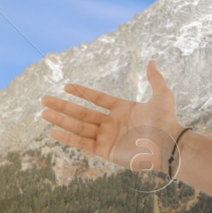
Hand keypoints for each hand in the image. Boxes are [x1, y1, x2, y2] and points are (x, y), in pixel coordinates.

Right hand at [38, 59, 182, 173]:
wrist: (168, 144)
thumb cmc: (166, 120)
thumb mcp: (162, 94)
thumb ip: (154, 78)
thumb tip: (151, 61)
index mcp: (123, 109)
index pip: (97, 99)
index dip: (82, 92)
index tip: (66, 86)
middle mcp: (112, 123)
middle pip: (82, 113)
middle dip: (63, 106)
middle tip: (44, 99)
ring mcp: (107, 137)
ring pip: (78, 127)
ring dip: (60, 120)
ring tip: (43, 112)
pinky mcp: (105, 150)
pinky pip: (82, 143)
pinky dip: (67, 138)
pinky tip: (52, 131)